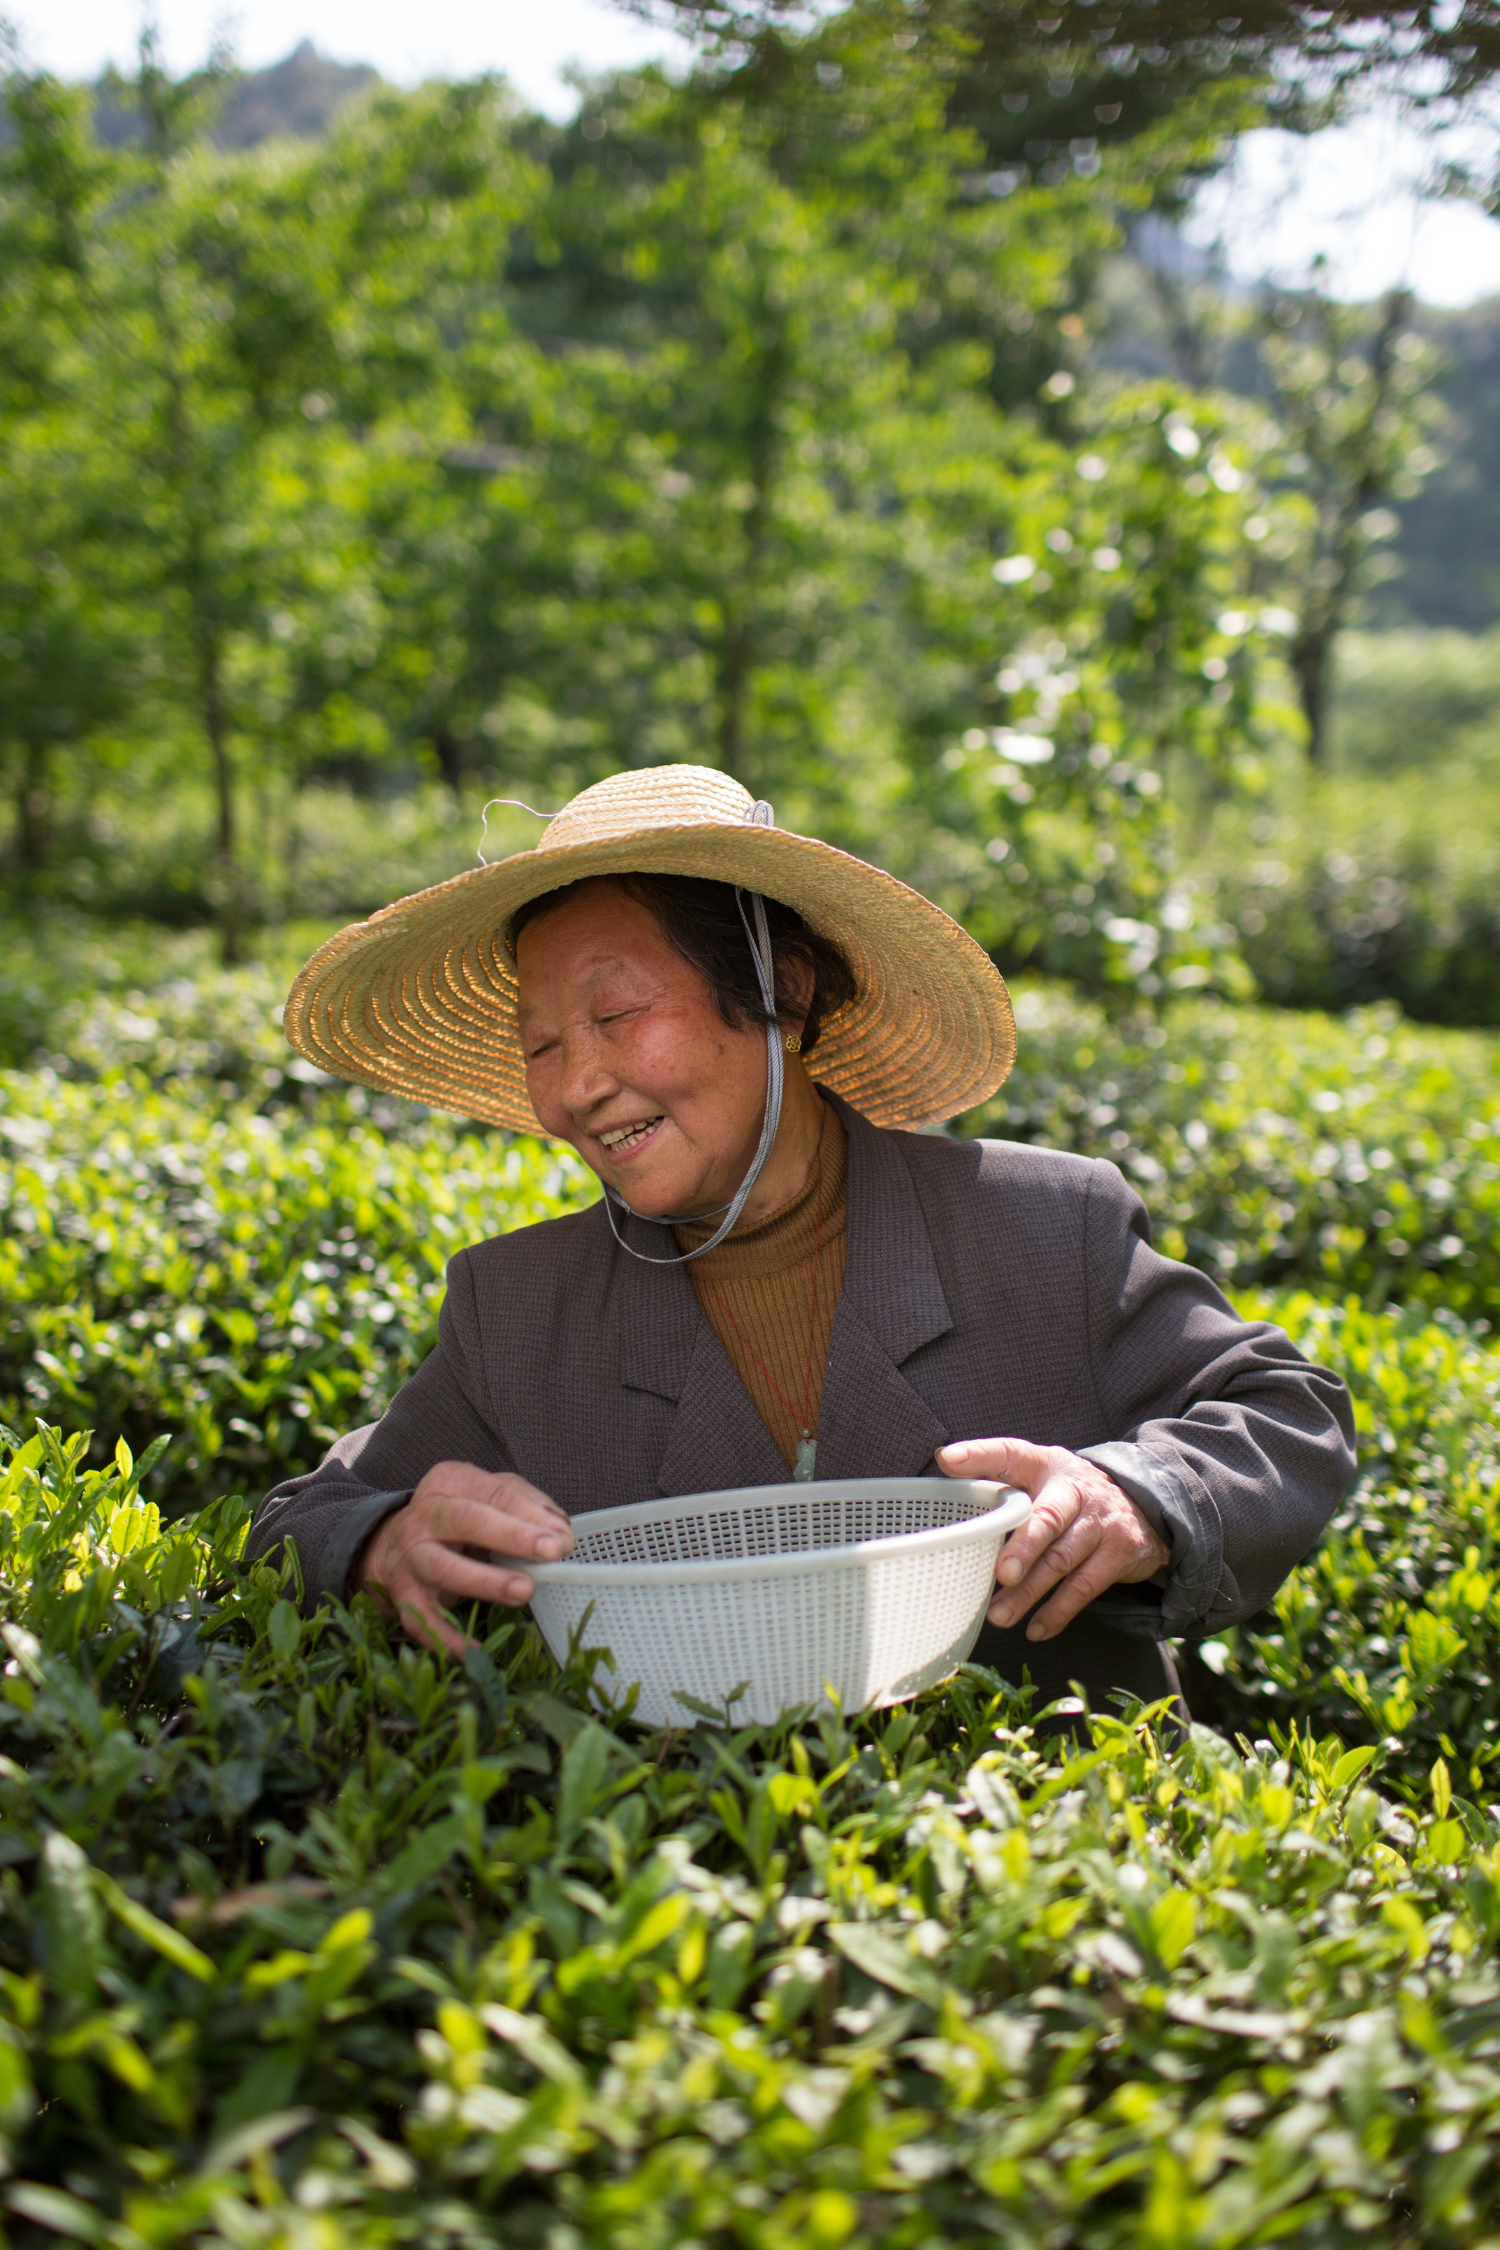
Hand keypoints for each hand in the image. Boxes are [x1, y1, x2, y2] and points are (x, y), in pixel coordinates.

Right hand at [356, 1460, 573, 1658]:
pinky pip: (421, 1618)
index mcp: (450, 1483)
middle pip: (466, 1520)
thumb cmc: (458, 1517)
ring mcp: (410, 1556)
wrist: (395, 1543)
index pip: (494, 1493)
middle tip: (551, 1553)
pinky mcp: (402, 1593)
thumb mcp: (490, 1495)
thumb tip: (560, 1532)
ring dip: (485, 1581)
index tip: (562, 1539)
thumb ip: (529, 1505)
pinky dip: (445, 1636)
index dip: (530, 1515)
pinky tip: (474, 1648)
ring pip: (443, 1567)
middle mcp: (425, 1516)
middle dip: (511, 1536)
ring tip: (524, 1591)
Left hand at [937, 1436, 1168, 1641]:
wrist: (1144, 1506)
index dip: (980, 1455)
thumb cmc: (1070, 1496)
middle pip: (1047, 1517)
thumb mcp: (1042, 1478)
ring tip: (999, 1614)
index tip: (949, 1459)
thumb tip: (944, 1490)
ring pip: (1061, 1559)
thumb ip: (1002, 1484)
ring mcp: (1099, 1523)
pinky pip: (1085, 1587)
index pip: (1011, 1453)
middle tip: (1001, 1572)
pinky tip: (1035, 1629)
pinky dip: (1058, 1611)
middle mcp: (1075, 1490)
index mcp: (1046, 1465)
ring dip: (1029, 1591)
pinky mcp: (1117, 1553)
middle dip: (1024, 1546)